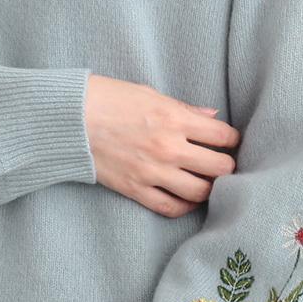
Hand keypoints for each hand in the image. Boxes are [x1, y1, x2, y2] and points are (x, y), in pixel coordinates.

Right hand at [85, 74, 240, 215]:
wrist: (70, 118)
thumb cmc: (108, 98)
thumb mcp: (150, 94)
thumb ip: (184, 109)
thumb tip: (212, 118)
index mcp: (174, 119)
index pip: (223, 136)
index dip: (232, 139)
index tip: (229, 141)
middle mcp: (169, 148)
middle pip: (220, 168)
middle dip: (227, 165)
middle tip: (223, 163)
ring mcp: (153, 172)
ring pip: (201, 192)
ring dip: (210, 188)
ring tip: (208, 181)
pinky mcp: (135, 189)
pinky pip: (170, 207)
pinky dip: (185, 206)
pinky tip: (188, 198)